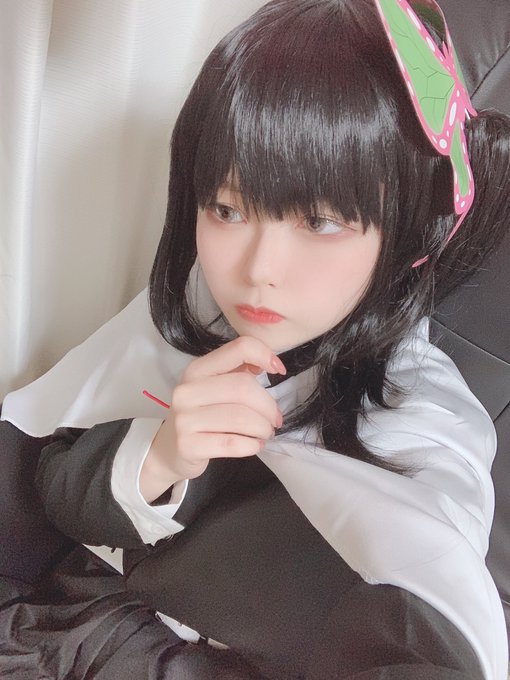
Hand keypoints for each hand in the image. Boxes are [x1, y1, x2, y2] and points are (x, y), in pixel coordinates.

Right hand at [140, 336, 285, 501]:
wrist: (168, 450)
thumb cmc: (200, 416)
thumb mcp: (214, 388)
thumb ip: (238, 372)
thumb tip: (268, 363)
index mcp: (197, 370)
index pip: (238, 348)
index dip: (264, 355)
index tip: (279, 370)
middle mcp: (188, 390)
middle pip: (243, 387)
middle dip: (268, 406)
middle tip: (275, 420)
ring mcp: (185, 418)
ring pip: (240, 418)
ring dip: (263, 428)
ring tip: (266, 433)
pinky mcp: (188, 445)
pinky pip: (231, 444)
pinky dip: (251, 445)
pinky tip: (255, 445)